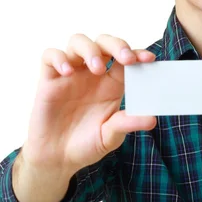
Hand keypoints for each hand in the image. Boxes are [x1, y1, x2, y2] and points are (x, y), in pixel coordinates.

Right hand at [22, 34, 156, 176]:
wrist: (57, 159)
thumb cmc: (86, 145)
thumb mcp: (110, 137)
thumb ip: (127, 124)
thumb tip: (152, 119)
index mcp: (112, 84)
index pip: (126, 59)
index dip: (138, 54)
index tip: (149, 59)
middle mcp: (92, 74)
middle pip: (104, 43)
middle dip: (117, 45)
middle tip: (126, 59)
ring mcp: (71, 75)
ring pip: (78, 42)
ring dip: (90, 49)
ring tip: (97, 68)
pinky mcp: (49, 80)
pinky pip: (50, 56)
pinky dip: (59, 58)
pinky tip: (67, 73)